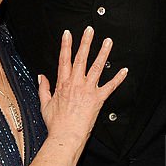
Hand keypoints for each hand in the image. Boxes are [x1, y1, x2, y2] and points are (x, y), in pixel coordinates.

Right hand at [38, 27, 126, 145]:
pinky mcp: (98, 99)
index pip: (64, 59)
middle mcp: (76, 83)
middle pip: (81, 58)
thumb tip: (41, 77)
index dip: (66, 45)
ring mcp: (88, 90)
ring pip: (97, 67)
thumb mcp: (44, 104)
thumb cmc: (56, 123)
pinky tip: (124, 70)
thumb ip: (43, 88)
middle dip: (85, 42)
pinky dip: (118, 78)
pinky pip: (110, 86)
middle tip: (89, 30)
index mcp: (63, 83)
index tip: (68, 34)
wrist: (66, 136)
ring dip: (103, 53)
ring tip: (108, 41)